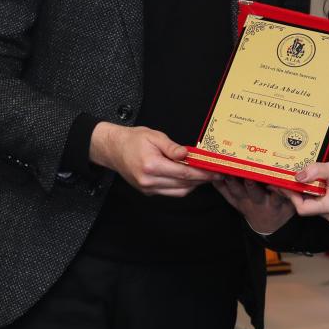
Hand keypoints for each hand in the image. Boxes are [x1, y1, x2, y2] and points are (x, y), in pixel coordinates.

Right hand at [88, 122, 208, 196]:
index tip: (215, 172)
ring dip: (193, 184)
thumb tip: (188, 155)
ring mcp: (148, 188)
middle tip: (215, 173)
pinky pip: (170, 192)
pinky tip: (188, 177)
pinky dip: (182, 186)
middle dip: (201, 179)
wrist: (113, 149)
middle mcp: (149, 181)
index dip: (202, 173)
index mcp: (152, 166)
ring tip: (204, 175)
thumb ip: (173, 147)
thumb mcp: (155, 136)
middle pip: (183, 184)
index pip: (184, 172)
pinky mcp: (148, 192)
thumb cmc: (133, 140)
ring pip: (179, 191)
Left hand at [211, 175, 295, 234]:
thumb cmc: (281, 208)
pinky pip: (227, 196)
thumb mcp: (291, 204)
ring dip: (232, 183)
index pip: (277, 195)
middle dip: (251, 184)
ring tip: (227, 172)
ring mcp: (246, 204)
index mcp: (275, 204)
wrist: (270, 226)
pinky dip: (220, 186)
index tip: (272, 180)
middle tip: (248, 174)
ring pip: (238, 193)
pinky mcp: (236, 204)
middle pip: (255, 194)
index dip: (274, 188)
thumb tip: (297, 175)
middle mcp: (260, 204)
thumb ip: (292, 192)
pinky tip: (214, 176)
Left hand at [284, 158, 328, 224]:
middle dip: (297, 193)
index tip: (284, 185)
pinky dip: (316, 197)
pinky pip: (321, 207)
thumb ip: (315, 171)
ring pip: (314, 207)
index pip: (303, 207)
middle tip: (289, 180)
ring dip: (307, 194)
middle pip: (307, 207)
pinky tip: (315, 186)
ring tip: (303, 180)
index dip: (291, 196)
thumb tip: (298, 177)